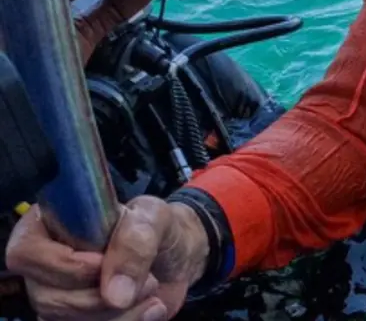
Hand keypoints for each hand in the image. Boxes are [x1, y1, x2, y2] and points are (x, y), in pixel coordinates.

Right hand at [5, 197, 208, 320]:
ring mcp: (57, 294)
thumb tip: (114, 294)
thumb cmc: (158, 227)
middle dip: (100, 296)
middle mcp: (45, 263)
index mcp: (51, 224)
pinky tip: (150, 308)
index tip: (103, 263)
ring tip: (152, 289)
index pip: (26, 252)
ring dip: (118, 313)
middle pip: (46, 296)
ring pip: (64, 320)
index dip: (63, 265)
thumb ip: (135, 242)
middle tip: (147, 278)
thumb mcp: (154, 217)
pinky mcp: (76, 318)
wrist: (177, 255)